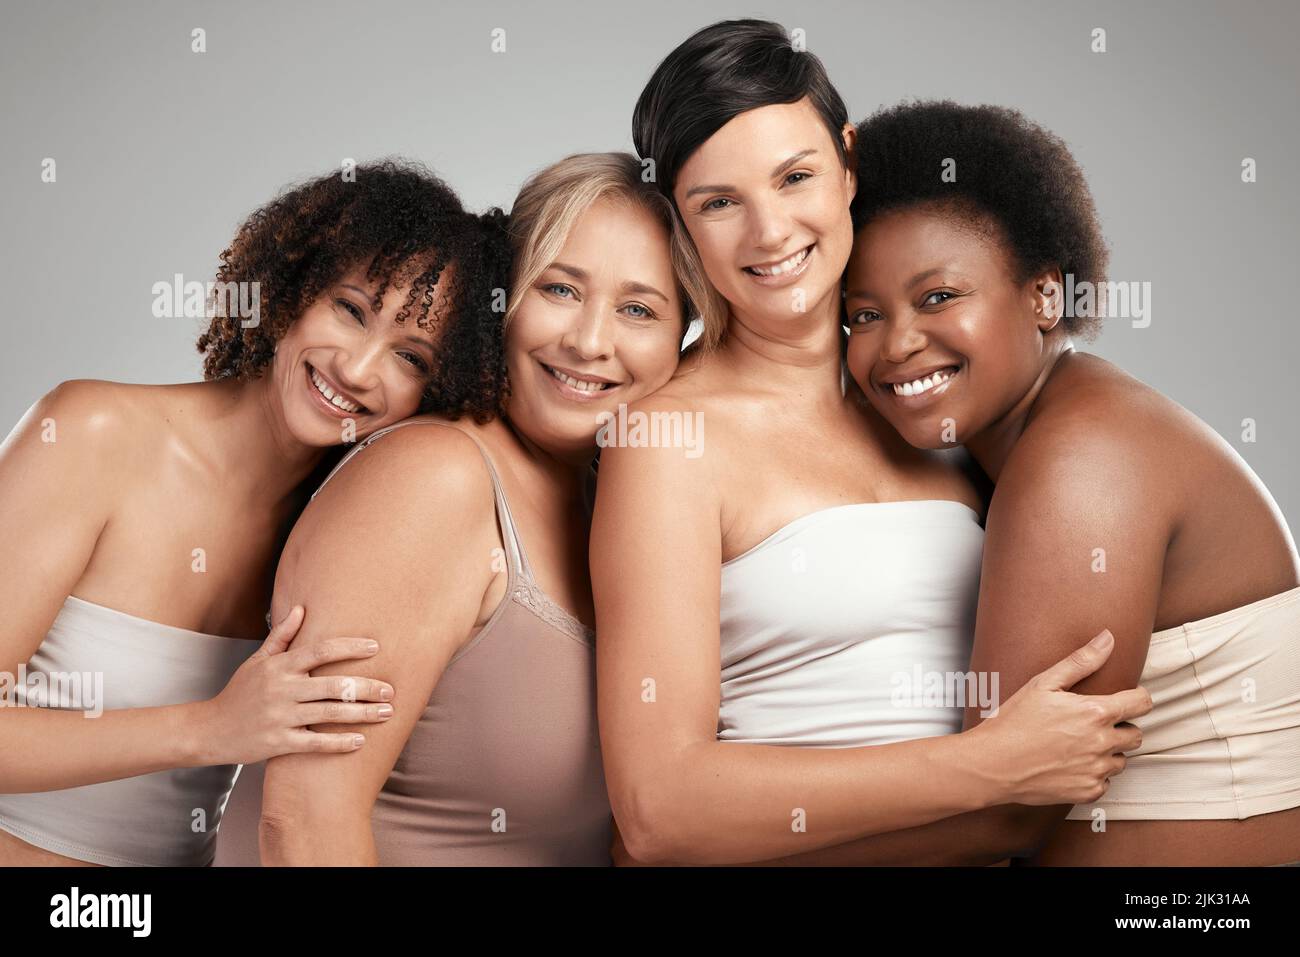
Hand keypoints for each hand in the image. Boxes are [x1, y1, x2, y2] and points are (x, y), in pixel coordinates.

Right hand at [194, 605, 395, 764]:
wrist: (209, 730)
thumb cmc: (239, 693)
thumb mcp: (257, 661)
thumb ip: (281, 636)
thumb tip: (301, 608)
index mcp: (280, 666)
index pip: (321, 650)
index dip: (350, 648)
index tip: (376, 648)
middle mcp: (282, 689)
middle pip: (333, 685)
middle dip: (366, 687)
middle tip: (390, 690)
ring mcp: (280, 717)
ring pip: (329, 714)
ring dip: (362, 714)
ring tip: (386, 713)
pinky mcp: (278, 743)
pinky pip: (315, 743)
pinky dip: (339, 743)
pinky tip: (360, 741)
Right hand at [967, 629, 1151, 805]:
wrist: (993, 763)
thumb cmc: (1014, 720)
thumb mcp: (1043, 683)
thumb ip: (1081, 661)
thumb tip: (1108, 638)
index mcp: (1095, 712)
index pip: (1142, 703)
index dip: (1137, 698)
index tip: (1127, 699)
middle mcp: (1102, 742)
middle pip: (1136, 735)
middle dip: (1121, 727)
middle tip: (1092, 724)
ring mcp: (1096, 770)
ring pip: (1121, 760)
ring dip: (1108, 752)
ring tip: (1077, 745)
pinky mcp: (1088, 791)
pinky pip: (1105, 782)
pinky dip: (1093, 774)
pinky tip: (1069, 765)